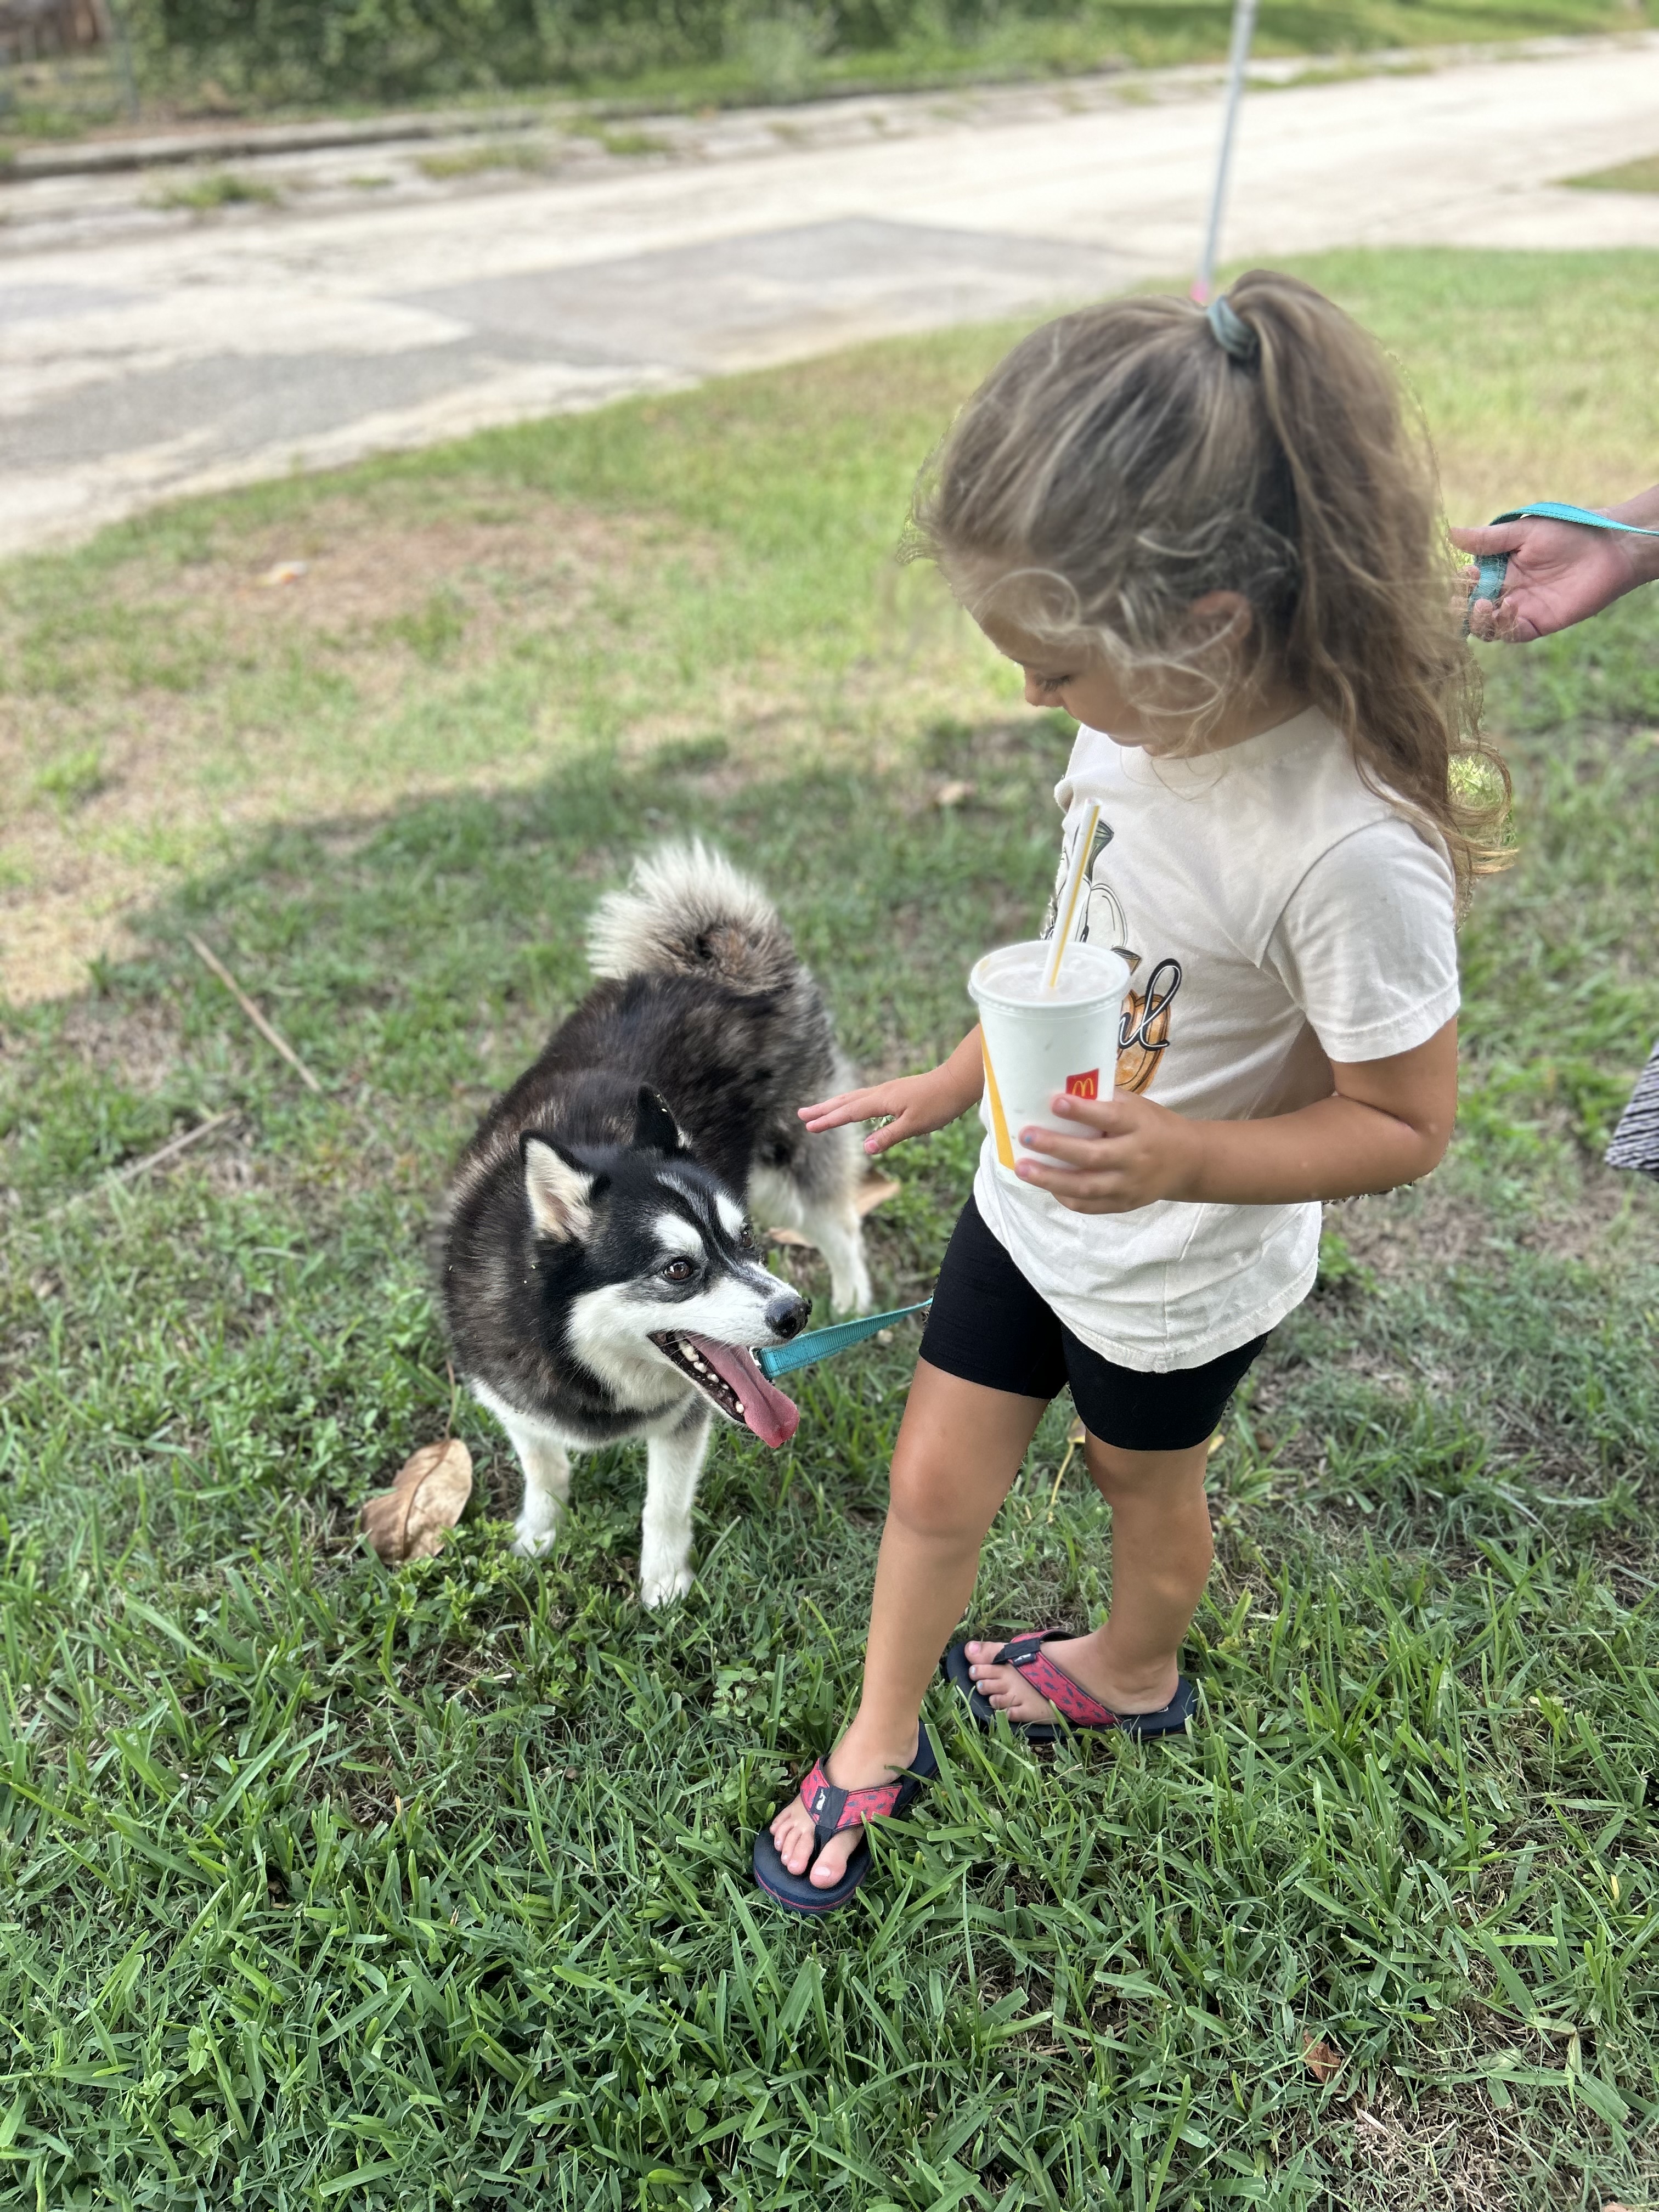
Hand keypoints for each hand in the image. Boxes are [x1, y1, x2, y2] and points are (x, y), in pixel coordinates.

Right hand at [800, 1065, 968, 1158]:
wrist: (958, 1082)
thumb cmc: (940, 1104)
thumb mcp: (915, 1125)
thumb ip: (889, 1136)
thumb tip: (866, 1148)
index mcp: (883, 1100)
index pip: (849, 1112)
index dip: (828, 1120)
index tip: (809, 1126)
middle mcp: (881, 1092)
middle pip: (845, 1101)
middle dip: (823, 1109)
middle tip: (801, 1114)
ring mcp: (888, 1091)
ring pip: (854, 1097)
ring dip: (834, 1104)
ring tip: (818, 1109)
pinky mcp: (895, 1092)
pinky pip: (865, 1097)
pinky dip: (850, 1102)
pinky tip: (852, 1107)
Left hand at [1014, 1089, 1199, 1212]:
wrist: (1188, 1161)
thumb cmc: (1153, 1125)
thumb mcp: (1137, 1106)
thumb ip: (1105, 1100)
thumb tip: (1060, 1086)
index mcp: (1140, 1125)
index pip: (1110, 1118)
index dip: (1082, 1111)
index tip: (1054, 1102)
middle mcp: (1136, 1157)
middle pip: (1093, 1156)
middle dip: (1056, 1147)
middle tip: (1026, 1136)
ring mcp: (1130, 1185)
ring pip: (1087, 1187)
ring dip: (1051, 1179)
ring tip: (1023, 1168)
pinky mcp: (1124, 1204)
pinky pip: (1090, 1205)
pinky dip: (1065, 1197)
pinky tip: (1045, 1185)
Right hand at [1451, 515, 1644, 642]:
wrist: (1608, 548)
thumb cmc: (1569, 531)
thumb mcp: (1524, 531)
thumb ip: (1489, 539)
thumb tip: (1450, 534)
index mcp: (1498, 568)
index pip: (1467, 583)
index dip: (1459, 583)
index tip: (1464, 574)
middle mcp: (1505, 591)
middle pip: (1470, 609)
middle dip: (1460, 608)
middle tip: (1460, 599)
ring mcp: (1520, 609)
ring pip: (1486, 627)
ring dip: (1478, 620)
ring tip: (1483, 604)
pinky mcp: (1537, 623)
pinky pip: (1512, 633)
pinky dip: (1504, 625)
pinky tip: (1509, 606)